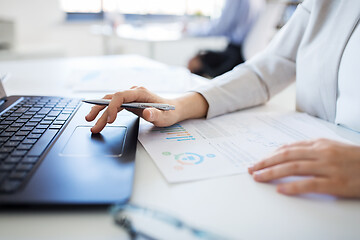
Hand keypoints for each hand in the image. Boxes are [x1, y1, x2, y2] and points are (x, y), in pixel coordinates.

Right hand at [85, 86, 208, 132]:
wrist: (173, 109)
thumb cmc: (170, 113)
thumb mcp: (165, 117)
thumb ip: (156, 114)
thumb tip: (147, 112)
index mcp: (140, 93)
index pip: (120, 96)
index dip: (112, 107)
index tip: (110, 120)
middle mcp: (133, 92)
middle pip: (111, 98)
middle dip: (100, 110)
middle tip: (91, 122)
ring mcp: (130, 96)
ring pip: (110, 101)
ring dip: (100, 111)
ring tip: (90, 121)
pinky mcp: (129, 102)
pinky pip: (114, 105)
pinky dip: (106, 111)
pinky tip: (99, 117)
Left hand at [248, 139, 359, 197]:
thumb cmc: (353, 158)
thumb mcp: (331, 147)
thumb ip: (309, 148)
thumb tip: (285, 151)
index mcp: (319, 144)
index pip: (288, 148)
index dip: (270, 155)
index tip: (258, 161)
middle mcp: (321, 152)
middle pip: (286, 156)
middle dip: (266, 162)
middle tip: (251, 169)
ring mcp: (328, 167)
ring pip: (294, 167)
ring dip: (273, 172)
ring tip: (258, 177)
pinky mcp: (336, 183)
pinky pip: (310, 184)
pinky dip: (293, 186)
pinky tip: (281, 190)